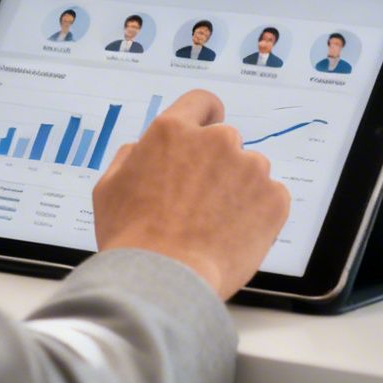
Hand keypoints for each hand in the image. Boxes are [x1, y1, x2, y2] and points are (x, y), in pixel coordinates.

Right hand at [92, 89, 291, 298]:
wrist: (165, 280)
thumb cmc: (131, 238)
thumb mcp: (109, 188)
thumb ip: (131, 156)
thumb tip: (142, 148)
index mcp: (174, 131)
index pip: (202, 103)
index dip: (204, 117)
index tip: (207, 131)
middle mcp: (215, 141)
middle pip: (225, 141)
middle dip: (216, 165)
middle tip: (200, 201)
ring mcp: (249, 168)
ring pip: (249, 171)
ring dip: (238, 189)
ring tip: (215, 225)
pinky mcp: (273, 198)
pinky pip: (271, 198)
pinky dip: (258, 213)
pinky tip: (234, 235)